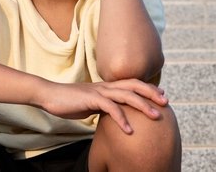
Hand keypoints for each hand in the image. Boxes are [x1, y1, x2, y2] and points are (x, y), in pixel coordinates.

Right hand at [38, 79, 167, 133]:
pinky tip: (129, 130)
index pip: (132, 83)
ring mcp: (99, 91)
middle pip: (135, 85)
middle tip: (166, 102)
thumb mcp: (91, 103)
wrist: (50, 95)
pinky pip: (111, 108)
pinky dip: (122, 119)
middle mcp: (106, 86)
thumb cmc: (70, 101)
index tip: (162, 96)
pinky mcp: (92, 99)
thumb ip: (104, 105)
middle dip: (152, 93)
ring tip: (155, 116)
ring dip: (143, 106)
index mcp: (107, 86)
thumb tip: (115, 113)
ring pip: (127, 95)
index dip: (148, 88)